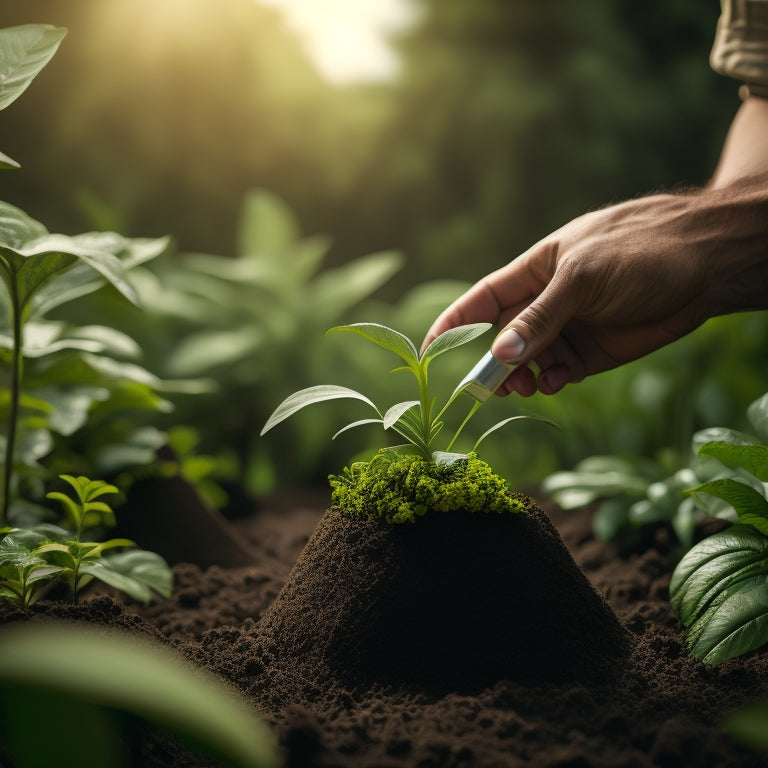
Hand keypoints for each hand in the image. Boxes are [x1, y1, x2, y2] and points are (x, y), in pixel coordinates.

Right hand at [423, 179, 767, 395]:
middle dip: (488, 362)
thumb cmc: (641, 250)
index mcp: (534, 272)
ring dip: (518, 377)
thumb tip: (499, 354)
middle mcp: (545, 302)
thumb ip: (540, 317)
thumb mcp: (582, 277)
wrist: (707, 265)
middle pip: (500, 337)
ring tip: (523, 387)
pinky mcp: (592, 353)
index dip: (453, 324)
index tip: (428, 351)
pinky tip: (555, 382)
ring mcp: (568, 328)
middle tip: (487, 387)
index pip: (481, 300)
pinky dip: (550, 382)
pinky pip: (557, 373)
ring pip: (526, 361)